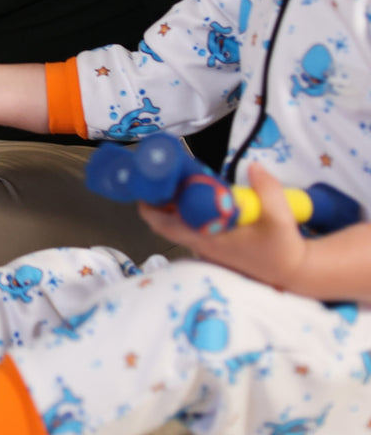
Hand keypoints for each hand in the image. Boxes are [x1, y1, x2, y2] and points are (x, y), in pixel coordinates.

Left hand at [139, 162, 308, 288]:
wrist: (294, 271)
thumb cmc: (282, 247)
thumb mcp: (280, 217)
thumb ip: (268, 190)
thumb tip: (255, 167)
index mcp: (209, 238)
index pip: (167, 225)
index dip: (150, 208)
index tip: (143, 187)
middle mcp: (202, 244)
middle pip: (164, 223)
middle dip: (154, 201)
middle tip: (153, 176)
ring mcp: (206, 247)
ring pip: (175, 225)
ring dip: (168, 205)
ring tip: (169, 180)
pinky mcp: (214, 246)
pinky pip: (188, 227)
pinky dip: (183, 212)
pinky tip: (190, 194)